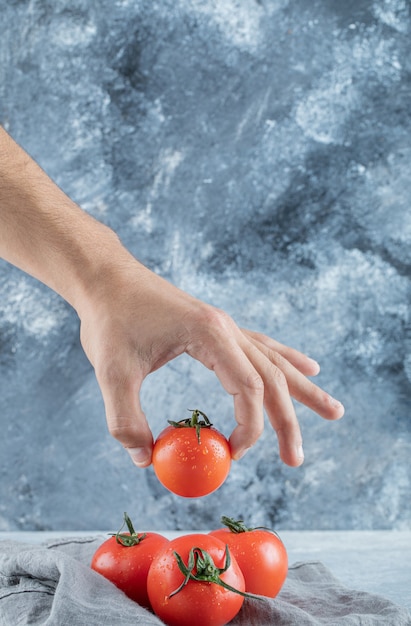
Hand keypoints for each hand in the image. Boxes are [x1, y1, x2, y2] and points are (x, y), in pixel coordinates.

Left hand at [78, 254, 343, 468]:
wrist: (107, 278)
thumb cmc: (109, 319)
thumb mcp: (111, 372)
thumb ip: (125, 419)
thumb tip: (144, 459)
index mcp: (209, 333)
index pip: (248, 387)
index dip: (249, 427)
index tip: (231, 454)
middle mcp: (226, 328)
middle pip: (272, 378)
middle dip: (288, 421)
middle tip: (296, 460)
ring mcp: (225, 325)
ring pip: (275, 361)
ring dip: (302, 390)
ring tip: (334, 413)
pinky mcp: (217, 327)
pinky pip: (262, 347)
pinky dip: (286, 361)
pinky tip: (306, 367)